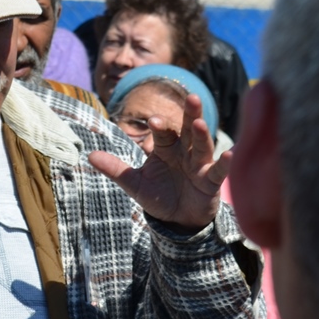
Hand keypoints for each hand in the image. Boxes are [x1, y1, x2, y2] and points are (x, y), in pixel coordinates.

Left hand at [89, 94, 229, 232]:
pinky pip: (219, 171)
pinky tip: (229, 154)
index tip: (151, 120)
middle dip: (190, 114)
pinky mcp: (211, 181)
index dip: (159, 127)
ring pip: (202, 146)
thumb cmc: (158, 197)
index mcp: (166, 148)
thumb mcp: (135, 184)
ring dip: (203, 134)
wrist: (178, 221)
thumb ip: (115, 169)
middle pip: (187, 130)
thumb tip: (89, 156)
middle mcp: (185, 152)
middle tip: (191, 97)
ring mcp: (200, 165)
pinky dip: (225, 163)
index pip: (163, 133)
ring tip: (201, 122)